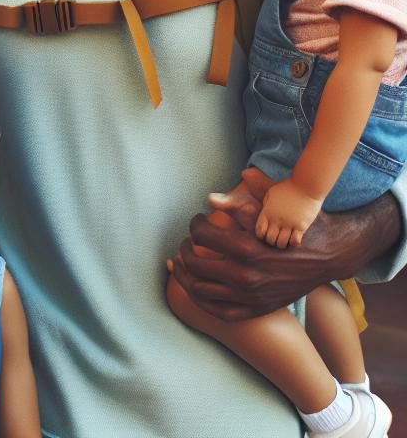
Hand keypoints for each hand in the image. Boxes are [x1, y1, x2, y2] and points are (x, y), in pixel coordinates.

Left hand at [171, 168, 388, 321]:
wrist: (329, 255)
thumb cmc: (295, 225)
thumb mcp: (269, 208)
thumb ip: (237, 203)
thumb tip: (209, 198)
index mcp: (246, 248)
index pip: (201, 235)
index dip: (194, 224)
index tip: (198, 220)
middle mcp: (246, 276)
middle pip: (194, 263)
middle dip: (185, 249)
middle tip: (186, 242)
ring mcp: (251, 296)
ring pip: (200, 290)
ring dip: (185, 275)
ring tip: (182, 263)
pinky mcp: (258, 309)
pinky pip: (220, 312)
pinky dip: (201, 300)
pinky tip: (194, 287)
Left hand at [256, 177, 322, 247]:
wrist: (306, 185)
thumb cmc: (288, 187)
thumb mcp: (271, 193)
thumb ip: (267, 205)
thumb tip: (266, 214)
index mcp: (267, 212)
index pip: (259, 231)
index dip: (261, 235)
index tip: (266, 233)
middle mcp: (277, 220)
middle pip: (270, 240)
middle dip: (272, 241)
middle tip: (276, 238)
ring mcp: (289, 224)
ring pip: (282, 244)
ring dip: (282, 244)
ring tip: (285, 240)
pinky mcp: (301, 226)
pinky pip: (295, 242)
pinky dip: (293, 243)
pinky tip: (295, 239)